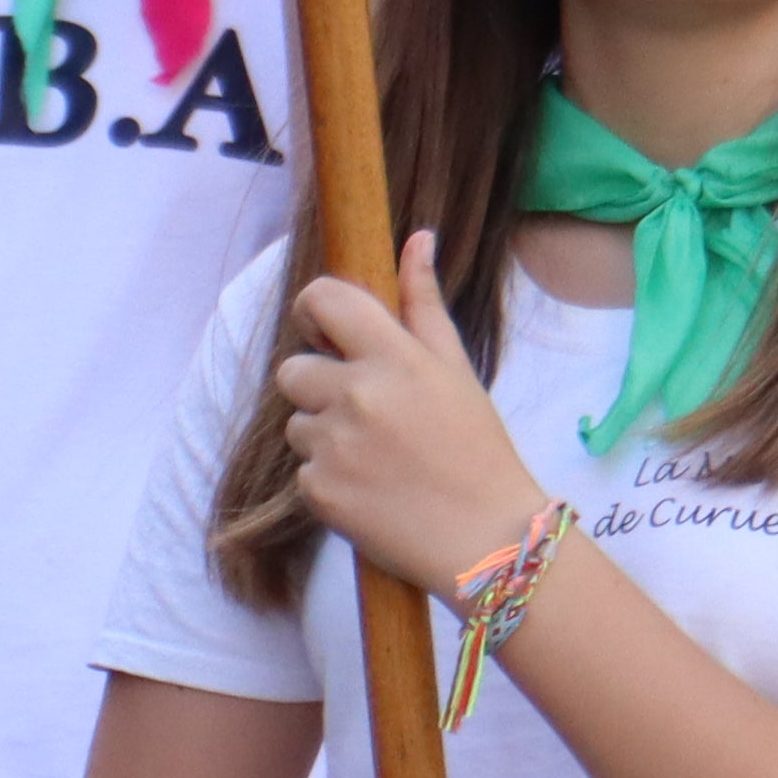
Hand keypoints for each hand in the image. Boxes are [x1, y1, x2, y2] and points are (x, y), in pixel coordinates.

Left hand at [278, 237, 550, 601]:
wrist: (486, 540)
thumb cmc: (478, 450)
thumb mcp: (457, 370)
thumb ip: (425, 304)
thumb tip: (418, 237)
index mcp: (393, 356)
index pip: (321, 299)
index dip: (314, 312)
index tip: (327, 333)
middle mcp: (357, 395)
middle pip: (292, 369)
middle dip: (318, 385)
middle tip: (365, 411)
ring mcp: (333, 445)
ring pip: (296, 423)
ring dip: (324, 434)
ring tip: (377, 457)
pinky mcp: (318, 491)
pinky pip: (303, 470)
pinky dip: (329, 479)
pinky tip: (371, 489)